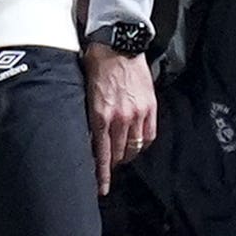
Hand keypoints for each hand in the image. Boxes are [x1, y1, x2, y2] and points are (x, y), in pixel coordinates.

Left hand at [84, 45, 155, 195]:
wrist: (117, 46)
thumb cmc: (96, 67)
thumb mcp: (85, 95)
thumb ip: (90, 119)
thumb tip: (89, 140)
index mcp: (100, 116)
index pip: (102, 155)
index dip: (102, 175)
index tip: (102, 189)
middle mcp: (120, 119)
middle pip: (119, 154)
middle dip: (113, 164)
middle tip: (109, 165)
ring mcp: (137, 114)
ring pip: (134, 147)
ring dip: (127, 155)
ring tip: (122, 154)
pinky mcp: (150, 107)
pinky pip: (149, 135)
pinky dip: (142, 143)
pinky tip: (137, 144)